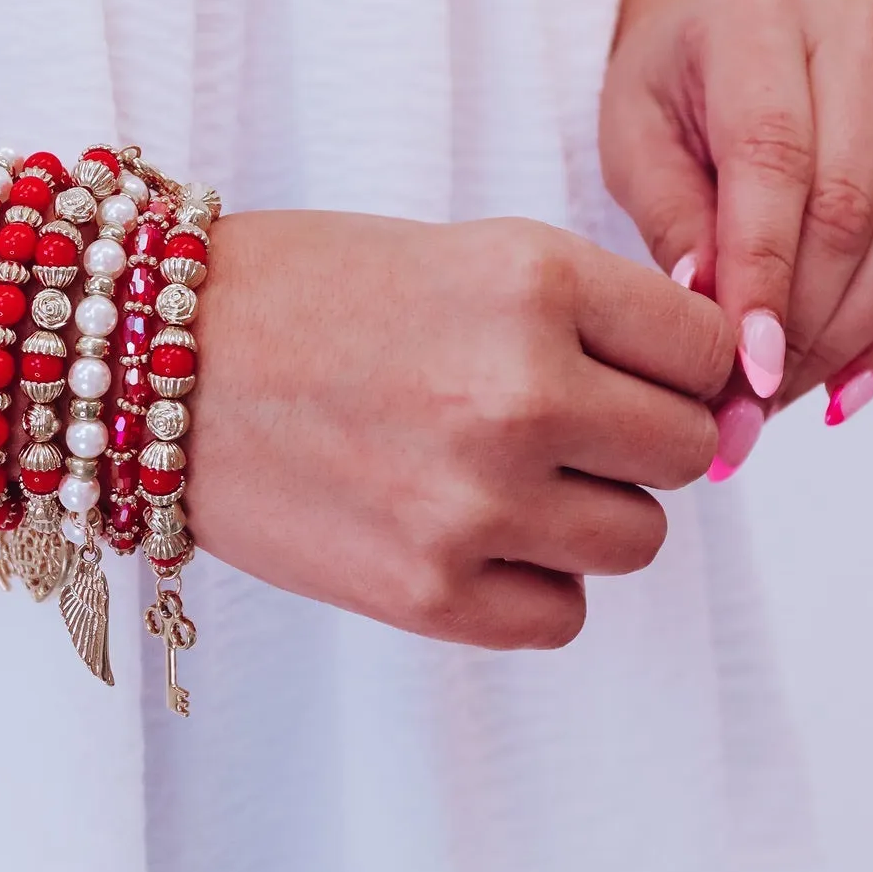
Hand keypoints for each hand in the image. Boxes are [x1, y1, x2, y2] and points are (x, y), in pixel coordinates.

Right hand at [185, 212, 733, 650]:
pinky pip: (561, 613)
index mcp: (534, 281)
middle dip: (638, 440)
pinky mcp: (427, 593)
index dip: (678, 362)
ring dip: (588, 513)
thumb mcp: (469, 257)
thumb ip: (596, 320)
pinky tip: (462, 533)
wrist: (146, 361)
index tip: (632, 370)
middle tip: (557, 423)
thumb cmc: (306, 295)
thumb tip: (726, 401)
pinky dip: (530, 582)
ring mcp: (474, 502)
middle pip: (689, 452)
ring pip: (638, 539)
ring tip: (497, 475)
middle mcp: (519, 391)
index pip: (708, 349)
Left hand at [601, 0, 872, 472]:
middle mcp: (858, 33)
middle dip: (804, 324)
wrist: (716, 53)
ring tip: (783, 400)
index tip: (744, 368)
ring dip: (853, 341)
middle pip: (853, 206)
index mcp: (759, 15)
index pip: (776, 156)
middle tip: (748, 403)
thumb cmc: (666, 100)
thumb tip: (718, 313)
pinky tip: (852, 388)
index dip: (764, 273)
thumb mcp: (633, 146)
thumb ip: (673, 222)